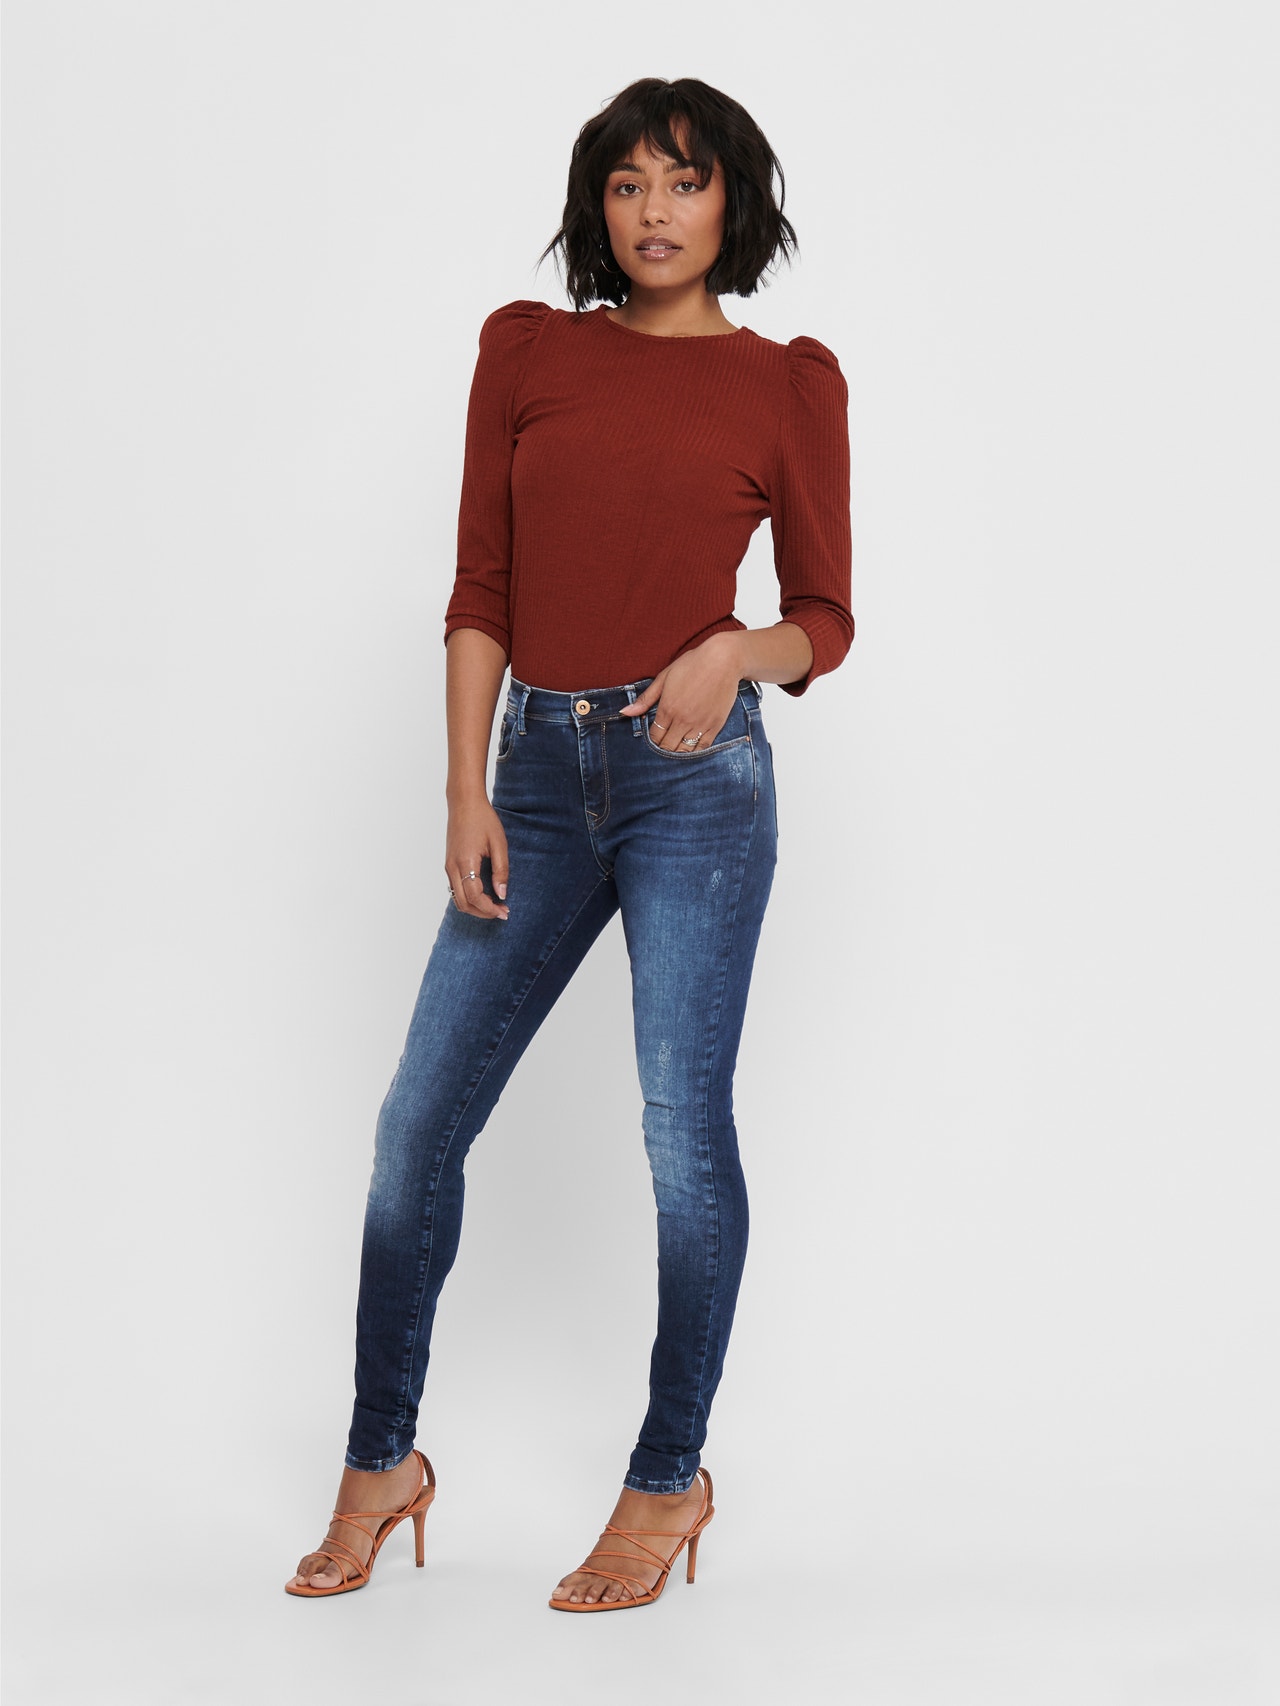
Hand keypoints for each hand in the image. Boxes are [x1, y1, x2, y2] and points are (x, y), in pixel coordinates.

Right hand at [445, 796, 508, 919]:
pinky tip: (484, 895)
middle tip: (502, 913)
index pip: (475, 897)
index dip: (489, 909)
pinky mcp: (449, 864)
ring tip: (495, 906)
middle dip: (482, 913)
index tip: (504, 911)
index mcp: (465, 862)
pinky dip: (468, 898)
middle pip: (463, 904)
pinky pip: (455, 889)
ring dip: (475, 908)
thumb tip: (502, 894)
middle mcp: (452, 867)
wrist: (464, 803)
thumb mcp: (499, 843)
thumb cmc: (483, 819)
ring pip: (457, 899)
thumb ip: (501, 870)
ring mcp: (448, 866)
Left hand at [619, 632, 743, 750]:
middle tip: (665, 742)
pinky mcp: (715, 725)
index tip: (655, 735)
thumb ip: (645, 699)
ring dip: (678, 751)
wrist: (723, 660)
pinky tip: (691, 746)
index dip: (653, 738)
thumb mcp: (664, 677)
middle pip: (667, 746)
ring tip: (676, 745)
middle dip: (663, 747)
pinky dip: (695, 751)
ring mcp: (700, 724)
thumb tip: (624, 712)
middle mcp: (682, 719)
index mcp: (667, 708)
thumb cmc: (692, 664)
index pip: (654, 736)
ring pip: (684, 750)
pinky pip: (702, 747)